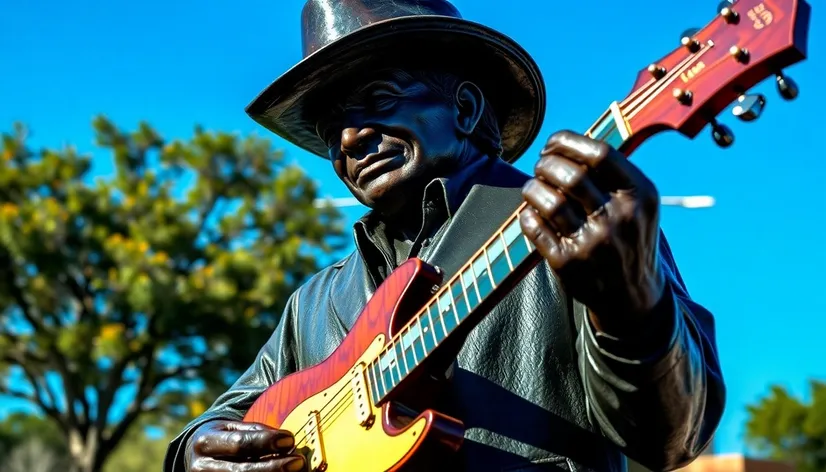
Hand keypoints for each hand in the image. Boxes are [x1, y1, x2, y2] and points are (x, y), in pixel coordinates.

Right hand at [187, 420, 304, 471]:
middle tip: (298, 462)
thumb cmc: (223, 439)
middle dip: (273, 468)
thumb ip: (256, 433)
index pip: (239, 444)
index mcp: (205, 443)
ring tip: (295, 471)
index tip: (290, 439)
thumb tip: (287, 441)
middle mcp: (201, 467)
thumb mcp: (232, 428)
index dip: (266, 442)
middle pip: (241, 471)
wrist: (195, 457)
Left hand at [519, 131, 665, 334]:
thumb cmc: (628, 236)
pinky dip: (528, 215)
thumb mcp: (639, 203)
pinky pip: (535, 228)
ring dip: (532, 188)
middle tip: (541, 166)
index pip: (599, 153)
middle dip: (546, 163)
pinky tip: (532, 213)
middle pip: (570, 175)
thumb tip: (563, 144)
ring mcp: (593, 244)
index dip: (567, 142)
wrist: (633, 296)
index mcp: (639, 195)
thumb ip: (611, 173)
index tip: (552, 144)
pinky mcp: (568, 264)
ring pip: (549, 201)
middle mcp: (619, 218)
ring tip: (532, 187)